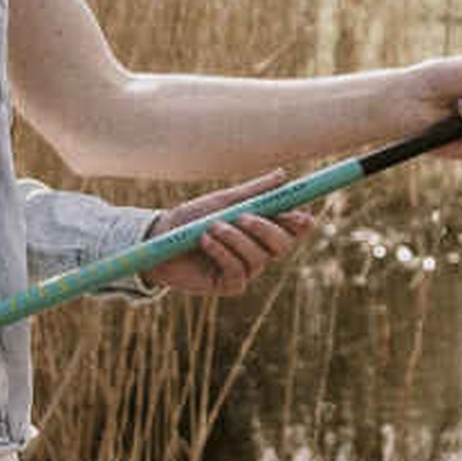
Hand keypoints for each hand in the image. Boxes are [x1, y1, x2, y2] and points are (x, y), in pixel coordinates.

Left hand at [142, 193, 314, 299]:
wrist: (160, 239)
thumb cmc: (191, 219)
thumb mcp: (223, 201)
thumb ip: (253, 192)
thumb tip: (283, 175)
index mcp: (262, 230)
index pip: (292, 229)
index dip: (301, 223)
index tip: (300, 214)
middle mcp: (258, 251)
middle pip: (283, 246)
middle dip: (266, 230)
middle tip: (243, 216)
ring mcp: (245, 270)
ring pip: (258, 258)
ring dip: (234, 239)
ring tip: (210, 227)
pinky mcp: (229, 285)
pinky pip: (238, 271)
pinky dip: (222, 253)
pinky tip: (205, 242)